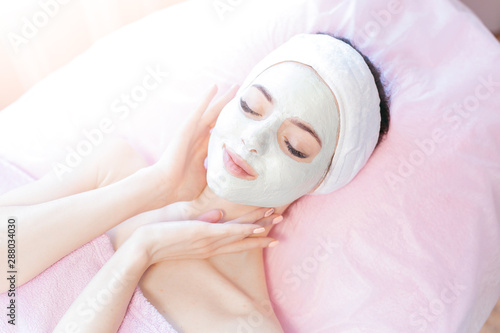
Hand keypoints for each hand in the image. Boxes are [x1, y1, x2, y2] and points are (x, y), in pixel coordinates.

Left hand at [128, 207, 279, 265]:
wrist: (144, 247)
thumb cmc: (161, 238)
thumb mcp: (185, 230)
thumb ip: (203, 222)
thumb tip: (218, 213)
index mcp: (208, 244)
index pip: (235, 241)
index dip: (253, 238)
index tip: (269, 235)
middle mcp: (212, 245)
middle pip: (243, 239)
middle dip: (263, 234)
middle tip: (281, 229)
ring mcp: (209, 240)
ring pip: (240, 233)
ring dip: (260, 226)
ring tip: (276, 220)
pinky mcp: (204, 234)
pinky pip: (229, 232)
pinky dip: (244, 230)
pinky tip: (258, 226)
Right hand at [153, 84, 237, 203]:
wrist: (166, 187)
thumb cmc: (182, 187)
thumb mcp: (207, 179)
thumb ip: (217, 173)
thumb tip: (235, 177)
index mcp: (203, 150)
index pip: (221, 134)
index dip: (232, 126)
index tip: (245, 119)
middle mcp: (199, 138)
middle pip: (218, 119)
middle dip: (230, 108)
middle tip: (243, 96)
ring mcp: (193, 132)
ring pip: (212, 111)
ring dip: (223, 99)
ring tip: (236, 87)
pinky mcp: (187, 128)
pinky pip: (199, 110)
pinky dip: (206, 98)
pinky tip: (215, 87)